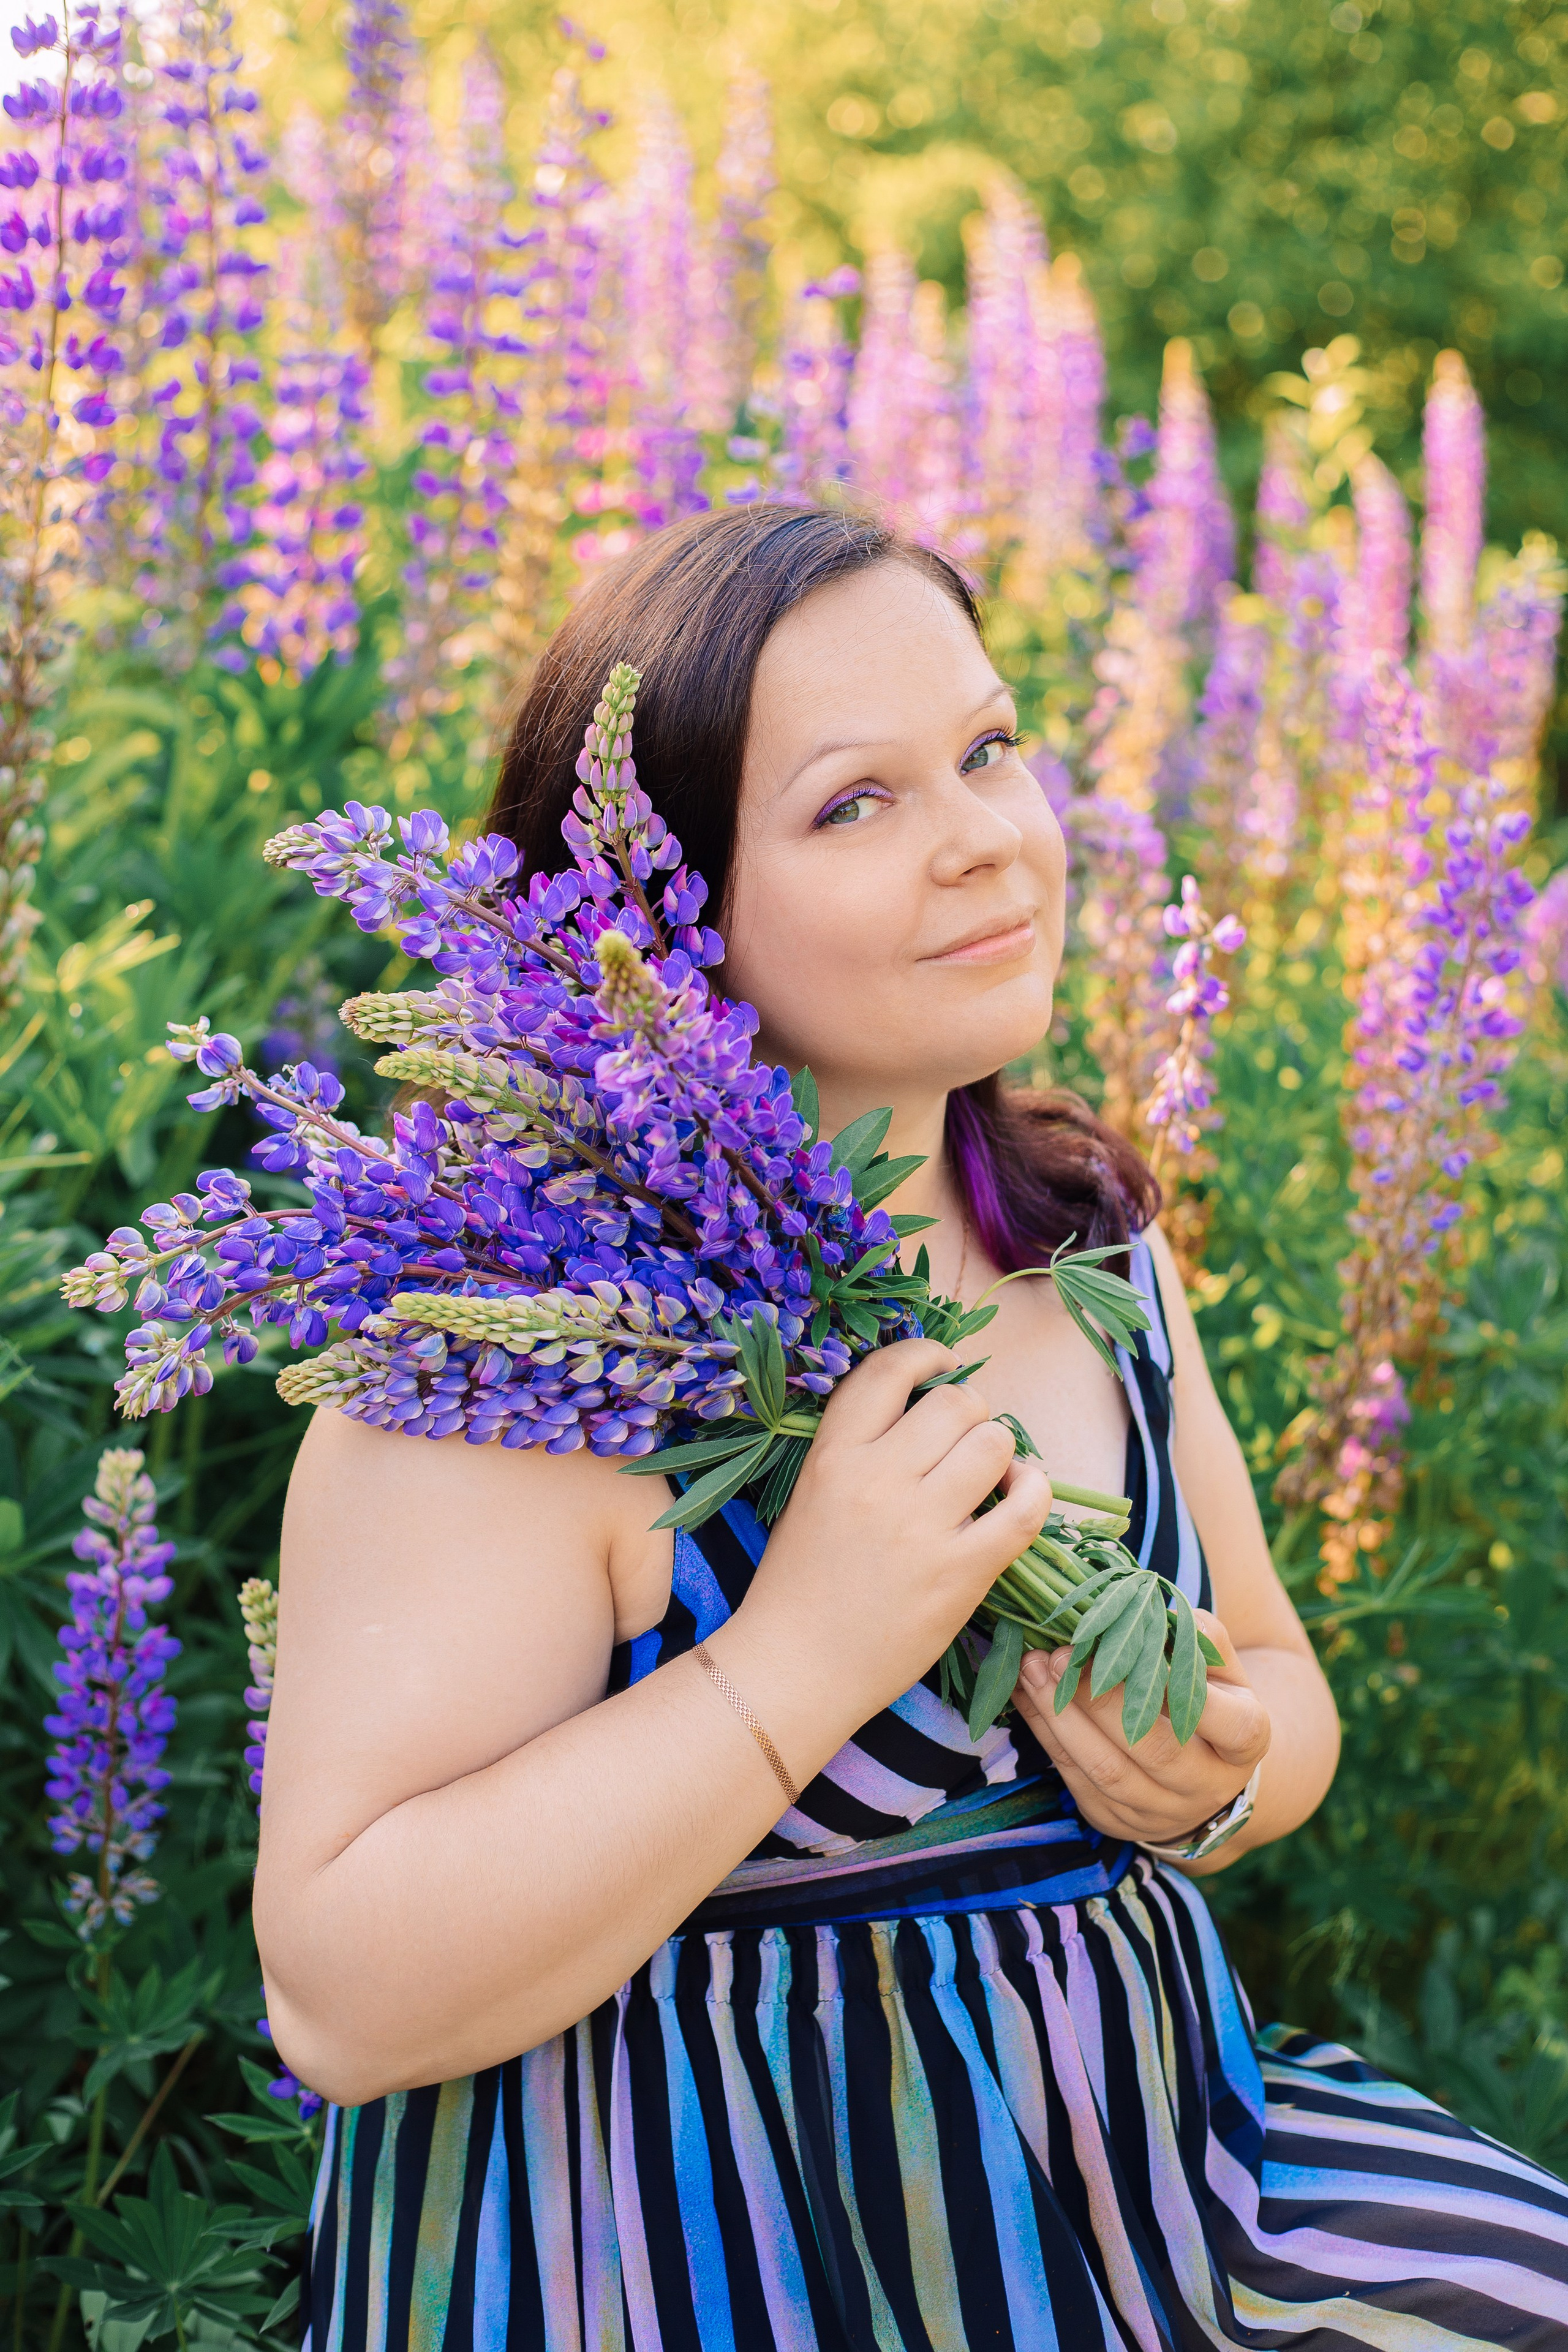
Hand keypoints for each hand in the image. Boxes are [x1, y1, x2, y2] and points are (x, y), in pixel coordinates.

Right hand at [725, 1337, 1051, 1724]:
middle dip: (971, 1412)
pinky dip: (1035, 1490)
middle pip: (955, 1402)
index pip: (890, 1370)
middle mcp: (878, 1480)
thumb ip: (858, 1447)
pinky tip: (1023, 1493)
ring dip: (1001, 1450)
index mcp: (833, 1455)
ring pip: (994, 1443)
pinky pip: (1026, 1508)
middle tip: (965, 1440)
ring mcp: (922, 1527)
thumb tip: (926, 1406)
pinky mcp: (961, 1573)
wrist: (796, 1669)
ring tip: (990, 1473)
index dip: (927, 1354)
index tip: (944, 1366)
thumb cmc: (799, 1583)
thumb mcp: (810, 1494)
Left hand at [1010, 1608, 1269, 1850]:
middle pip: (1154, 1749)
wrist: (1200, 1774)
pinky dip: (1046, 1735)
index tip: (1143, 1650)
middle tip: (1060, 1654)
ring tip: (1032, 1668)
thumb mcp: (1221, 1670)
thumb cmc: (1210, 1700)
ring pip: (1106, 1771)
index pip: (1233, 1726)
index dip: (1193, 1695)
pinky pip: (1075, 1780)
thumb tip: (1160, 1613)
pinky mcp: (1116, 1820)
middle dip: (1101, 1701)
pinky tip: (1025, 1695)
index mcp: (1244, 1744)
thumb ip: (1203, 1639)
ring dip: (1062, 1718)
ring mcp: (1159, 1812)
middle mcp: (1206, 1787)